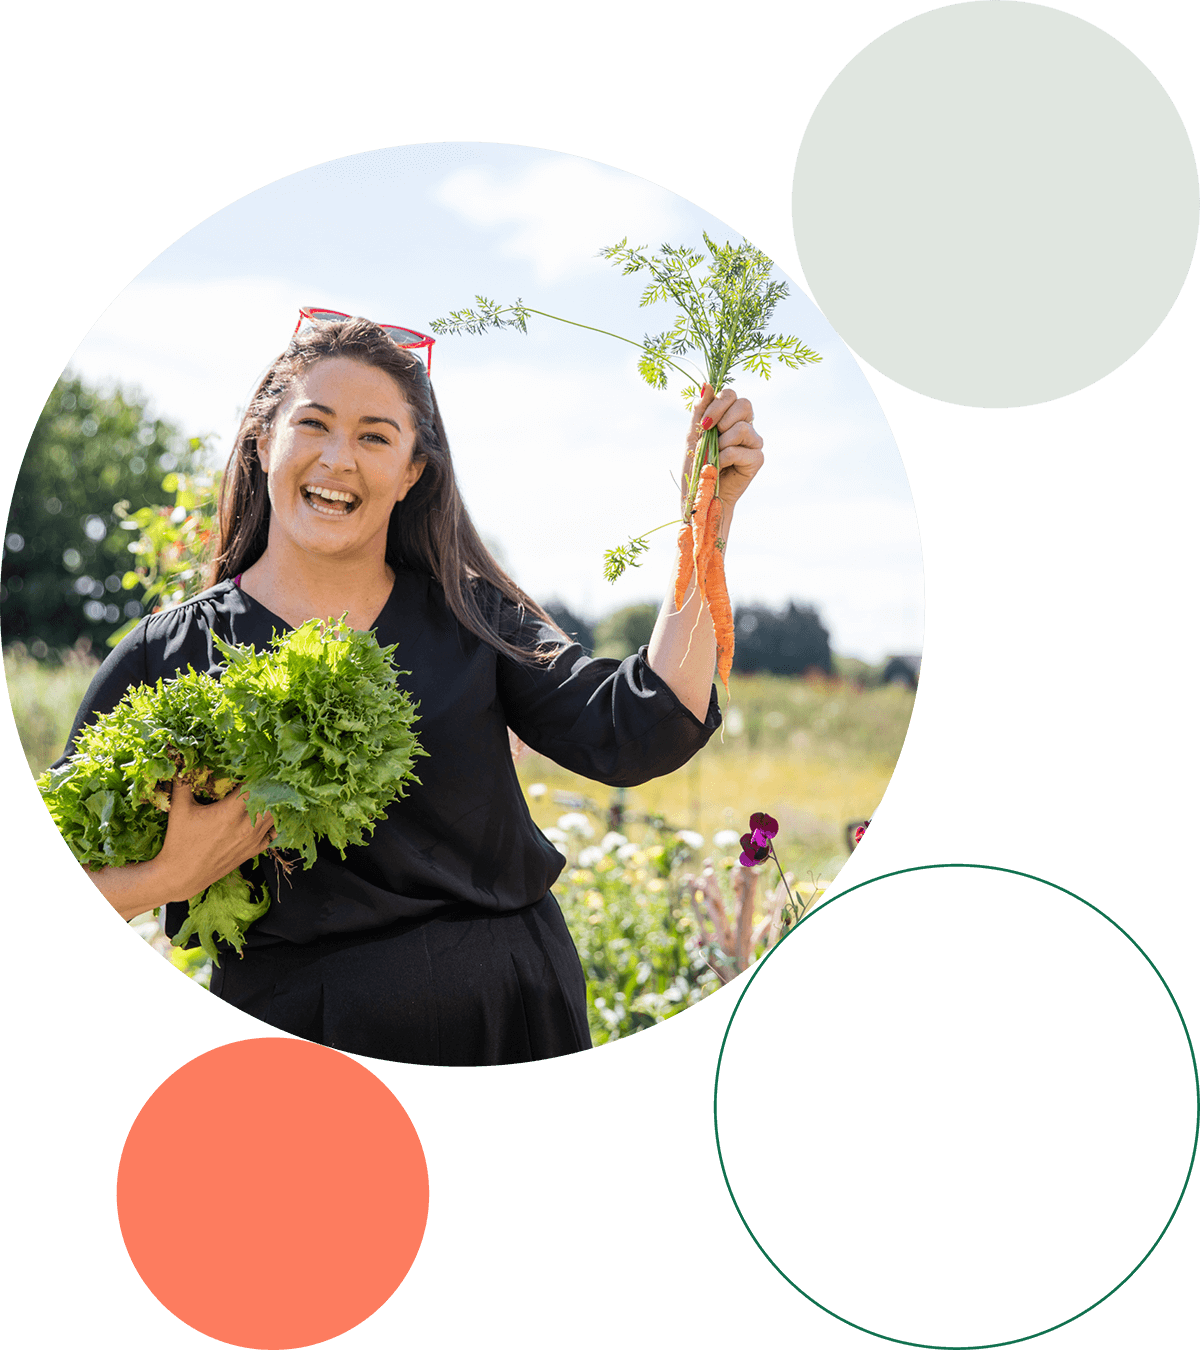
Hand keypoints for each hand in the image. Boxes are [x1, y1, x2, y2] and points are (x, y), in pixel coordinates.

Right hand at [156, 774, 276, 903]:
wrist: (182, 876)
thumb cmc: (180, 842)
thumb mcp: (179, 809)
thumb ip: (183, 782)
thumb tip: (182, 758)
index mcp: (230, 813)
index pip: (256, 786)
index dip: (260, 772)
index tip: (260, 762)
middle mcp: (246, 827)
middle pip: (273, 799)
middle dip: (273, 784)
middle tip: (272, 772)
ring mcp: (253, 840)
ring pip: (277, 815)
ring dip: (276, 801)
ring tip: (273, 788)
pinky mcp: (255, 850)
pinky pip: (275, 832)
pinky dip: (276, 820)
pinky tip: (271, 811)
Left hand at [682, 385, 763, 518]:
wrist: (700, 495)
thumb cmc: (696, 465)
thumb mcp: (694, 434)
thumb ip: (701, 410)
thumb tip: (706, 384)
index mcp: (730, 416)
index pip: (732, 394)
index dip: (719, 403)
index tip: (704, 423)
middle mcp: (746, 426)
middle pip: (744, 404)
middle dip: (722, 417)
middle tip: (710, 435)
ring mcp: (754, 442)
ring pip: (743, 427)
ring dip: (721, 443)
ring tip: (714, 456)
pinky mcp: (757, 459)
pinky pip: (740, 450)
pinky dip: (723, 458)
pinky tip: (719, 467)